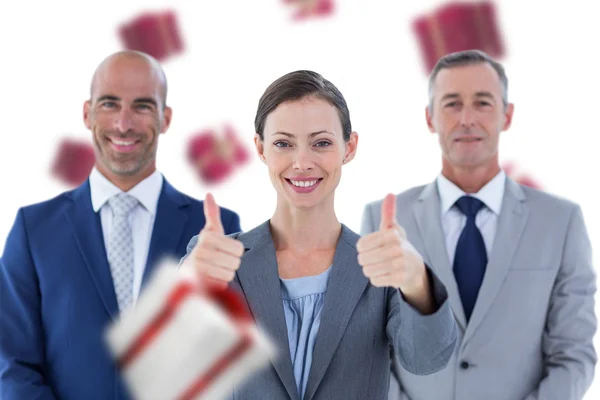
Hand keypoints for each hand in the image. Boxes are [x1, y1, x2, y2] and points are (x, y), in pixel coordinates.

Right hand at [187, 193, 244, 288]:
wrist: (189, 271)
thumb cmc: (206, 248)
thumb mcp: (210, 231)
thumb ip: (211, 213)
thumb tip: (209, 194)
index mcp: (207, 238)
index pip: (238, 248)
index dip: (236, 251)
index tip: (227, 250)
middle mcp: (200, 252)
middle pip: (235, 262)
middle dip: (231, 264)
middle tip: (222, 262)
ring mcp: (197, 269)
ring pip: (229, 274)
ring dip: (226, 274)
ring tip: (216, 270)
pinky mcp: (198, 285)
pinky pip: (221, 286)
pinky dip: (219, 284)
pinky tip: (211, 279)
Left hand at [357, 194, 432, 310]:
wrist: (415, 268)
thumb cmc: (398, 245)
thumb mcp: (393, 229)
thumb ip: (389, 213)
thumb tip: (390, 194)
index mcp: (392, 235)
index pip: (361, 244)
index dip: (362, 248)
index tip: (371, 247)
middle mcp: (397, 248)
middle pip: (362, 259)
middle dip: (365, 260)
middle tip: (374, 259)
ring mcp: (400, 264)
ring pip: (367, 270)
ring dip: (370, 270)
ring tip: (379, 266)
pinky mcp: (400, 279)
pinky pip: (375, 281)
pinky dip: (377, 279)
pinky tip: (385, 274)